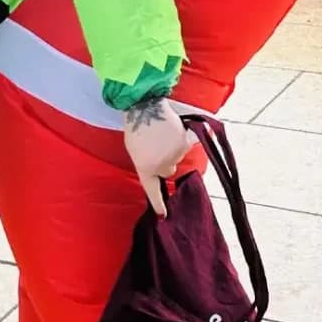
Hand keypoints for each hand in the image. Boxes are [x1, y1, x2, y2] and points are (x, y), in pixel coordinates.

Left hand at [123, 97, 194, 217]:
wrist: (144, 107)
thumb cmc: (135, 128)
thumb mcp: (135, 151)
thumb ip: (146, 163)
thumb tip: (158, 170)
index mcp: (145, 168)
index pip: (152, 191)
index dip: (158, 204)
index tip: (163, 214)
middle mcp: (162, 165)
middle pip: (168, 170)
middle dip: (165, 161)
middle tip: (157, 145)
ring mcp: (174, 154)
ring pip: (177, 156)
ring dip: (172, 148)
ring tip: (161, 133)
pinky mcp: (184, 142)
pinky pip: (186, 144)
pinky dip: (182, 139)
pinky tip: (172, 130)